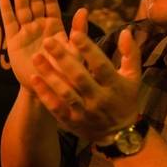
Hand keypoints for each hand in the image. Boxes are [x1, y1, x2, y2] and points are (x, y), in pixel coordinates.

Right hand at [0, 0, 86, 92]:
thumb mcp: (76, 51)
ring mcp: (26, 33)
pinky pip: (9, 23)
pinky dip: (6, 11)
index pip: (50, 3)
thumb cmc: (66, 73)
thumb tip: (84, 10)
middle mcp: (39, 27)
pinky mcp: (14, 43)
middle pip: (35, 2)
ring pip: (22, 9)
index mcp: (54, 27)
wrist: (48, 90)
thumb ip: (79, 31)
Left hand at [29, 26, 141, 142]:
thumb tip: (126, 31)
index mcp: (115, 86)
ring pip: (65, 92)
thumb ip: (130, 54)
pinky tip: (33, 78)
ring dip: (49, 74)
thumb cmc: (125, 98)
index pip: (101, 66)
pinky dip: (44, 93)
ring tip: (36, 57)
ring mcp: (84, 112)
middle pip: (79, 77)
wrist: (119, 135)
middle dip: (63, 58)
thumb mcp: (133, 77)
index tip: (75, 34)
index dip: (88, 50)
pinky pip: (56, 107)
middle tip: (48, 41)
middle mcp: (99, 99)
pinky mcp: (71, 121)